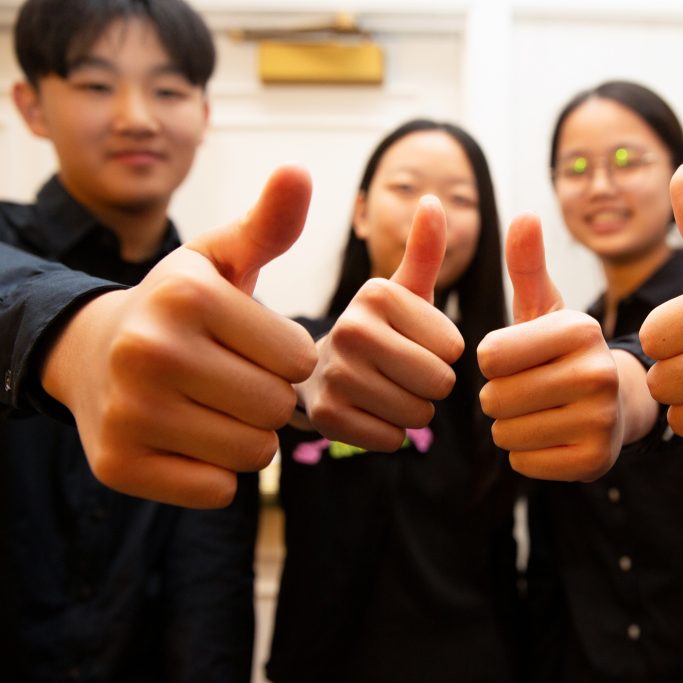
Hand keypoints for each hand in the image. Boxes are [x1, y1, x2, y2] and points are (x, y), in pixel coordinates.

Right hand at [42, 166, 318, 507]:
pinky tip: (192, 440)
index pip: (299, 357)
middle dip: (272, 399)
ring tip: (218, 409)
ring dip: (249, 437)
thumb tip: (300, 171)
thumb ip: (270, 224)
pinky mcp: (118, 467)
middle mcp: (149, 351)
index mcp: (186, 296)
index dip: (289, 358)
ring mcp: (127, 413)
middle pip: (277, 408)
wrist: (91, 355)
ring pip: (254, 454)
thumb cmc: (179, 307)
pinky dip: (217, 473)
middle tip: (238, 382)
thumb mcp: (220, 259)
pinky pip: (218, 491)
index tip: (257, 347)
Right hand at [299, 195, 463, 450]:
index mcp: (376, 295)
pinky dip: (391, 433)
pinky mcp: (325, 416)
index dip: (444, 353)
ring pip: (418, 415)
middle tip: (405, 373)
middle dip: (433, 385)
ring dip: (414, 411)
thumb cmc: (379, 330)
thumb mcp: (403, 290)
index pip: (454, 348)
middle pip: (439, 382)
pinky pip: (392, 439)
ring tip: (387, 390)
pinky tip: (370, 412)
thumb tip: (433, 200)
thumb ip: (425, 250)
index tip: (415, 343)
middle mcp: (350, 329)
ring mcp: (334, 374)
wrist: (316, 371)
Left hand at [478, 213, 620, 480]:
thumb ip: (527, 265)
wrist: (617, 404)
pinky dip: (526, 454)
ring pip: (505, 433)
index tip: (518, 357)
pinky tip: (551, 437)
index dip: (493, 360)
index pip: (490, 356)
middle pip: (495, 398)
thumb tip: (523, 215)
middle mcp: (598, 373)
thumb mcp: (545, 307)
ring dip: (509, 426)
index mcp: (581, 329)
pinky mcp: (594, 462)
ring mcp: (601, 421)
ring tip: (539, 412)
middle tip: (528, 390)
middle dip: (498, 396)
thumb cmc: (565, 352)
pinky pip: (521, 462)